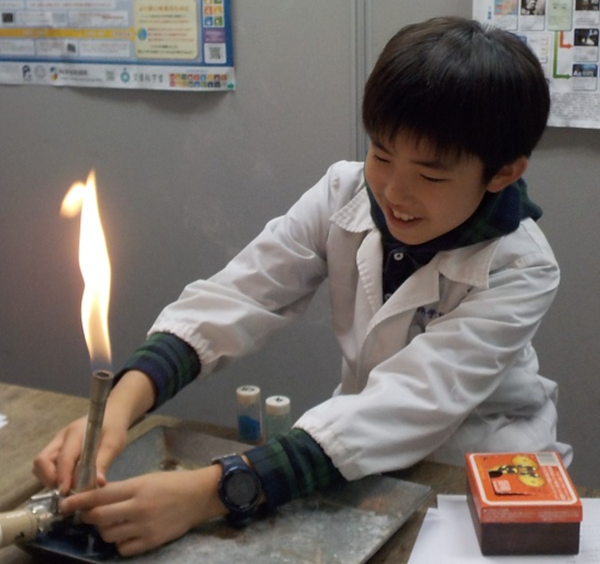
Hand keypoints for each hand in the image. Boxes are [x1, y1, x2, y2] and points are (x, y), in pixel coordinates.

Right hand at [33, 370, 156, 493]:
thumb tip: (98, 483)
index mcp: (75, 432)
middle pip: (42, 460)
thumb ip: (104, 462)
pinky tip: (68, 481)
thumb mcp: (114, 443)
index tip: (66, 492)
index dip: (63, 477)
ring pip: (41, 464)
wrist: (112, 416)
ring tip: (67, 487)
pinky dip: (52, 476)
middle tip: (66, 491)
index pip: (63, 457)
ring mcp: (56, 443)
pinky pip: (46, 465)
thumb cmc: (114, 428)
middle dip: (50, 479)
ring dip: (49, 479)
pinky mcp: (56, 449)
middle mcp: (61, 437)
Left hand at [59, 465, 225, 555]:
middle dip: (88, 516)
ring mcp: (144, 526)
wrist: (199, 496)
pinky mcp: (151, 541)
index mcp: (137, 487)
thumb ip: (123, 489)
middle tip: (88, 514)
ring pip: (108, 534)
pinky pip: (123, 548)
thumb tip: (96, 498)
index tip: (64, 504)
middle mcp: (138, 507)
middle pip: (99, 517)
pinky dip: (120, 543)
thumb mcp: (146, 479)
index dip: (78, 500)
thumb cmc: (172, 483)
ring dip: (104, 530)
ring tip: (112, 523)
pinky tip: (127, 534)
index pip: (100, 495)